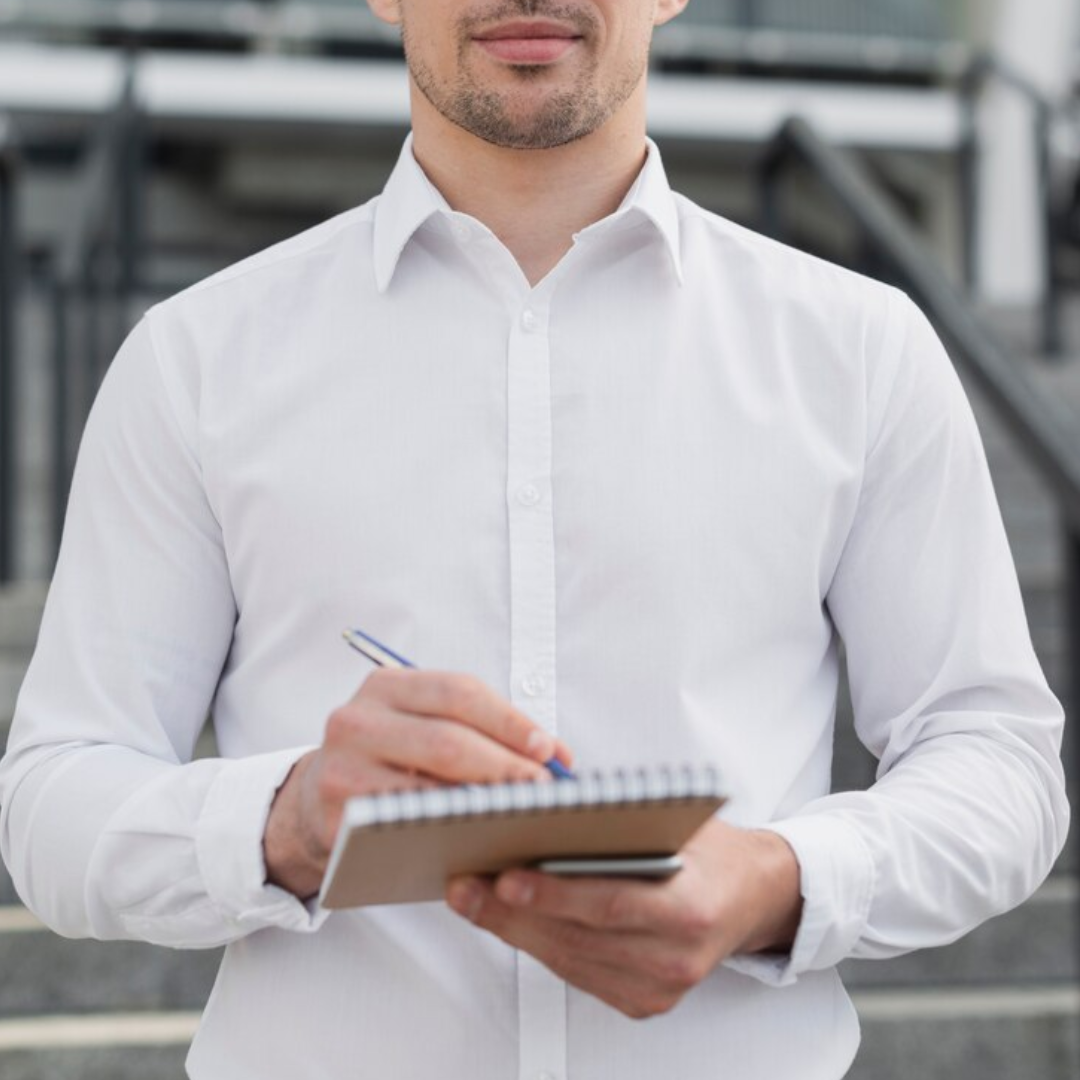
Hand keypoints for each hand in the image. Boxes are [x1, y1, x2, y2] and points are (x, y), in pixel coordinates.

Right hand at [264, 669, 571, 897]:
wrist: (316, 803)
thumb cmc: (391, 761)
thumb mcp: (424, 728)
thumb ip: (484, 731)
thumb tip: (557, 756)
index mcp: (386, 685)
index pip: (459, 692)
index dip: (509, 720)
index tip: (547, 748)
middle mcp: (357, 718)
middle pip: (448, 739)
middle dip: (505, 766)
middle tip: (544, 790)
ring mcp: (341, 768)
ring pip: (427, 785)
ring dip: (483, 802)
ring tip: (522, 813)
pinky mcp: (337, 816)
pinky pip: (404, 824)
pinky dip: (447, 829)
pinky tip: (478, 834)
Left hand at [446, 818, 801, 1018]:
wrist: (754, 896)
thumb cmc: (713, 852)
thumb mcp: (676, 820)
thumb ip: (620, 820)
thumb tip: (546, 802)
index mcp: (690, 909)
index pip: (609, 904)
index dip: (553, 895)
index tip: (504, 877)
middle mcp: (675, 957)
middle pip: (577, 937)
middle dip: (511, 911)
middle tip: (467, 883)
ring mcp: (658, 987)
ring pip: (568, 960)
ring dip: (514, 930)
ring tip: (475, 896)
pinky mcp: (643, 1001)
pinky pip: (578, 974)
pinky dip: (540, 945)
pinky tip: (511, 920)